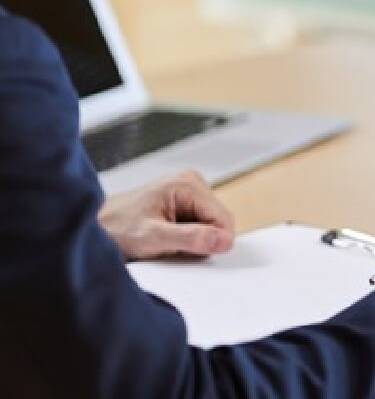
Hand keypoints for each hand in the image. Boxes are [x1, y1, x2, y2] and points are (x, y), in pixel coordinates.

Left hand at [98, 171, 234, 260]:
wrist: (92, 226)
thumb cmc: (114, 228)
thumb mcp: (152, 238)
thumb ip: (190, 238)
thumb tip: (223, 240)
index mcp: (188, 184)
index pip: (224, 219)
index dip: (212, 241)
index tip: (188, 251)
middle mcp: (191, 182)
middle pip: (219, 222)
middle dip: (201, 240)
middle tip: (171, 246)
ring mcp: (188, 192)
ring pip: (211, 226)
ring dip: (193, 240)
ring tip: (165, 241)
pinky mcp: (184, 202)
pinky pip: (200, 225)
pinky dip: (187, 238)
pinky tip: (166, 238)